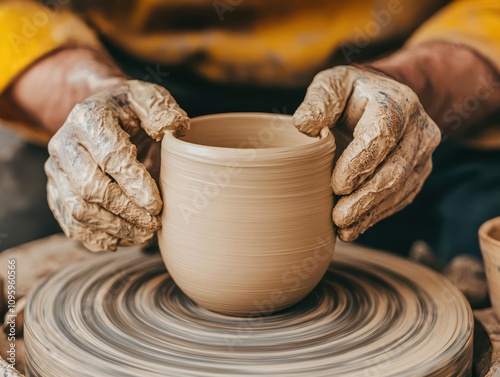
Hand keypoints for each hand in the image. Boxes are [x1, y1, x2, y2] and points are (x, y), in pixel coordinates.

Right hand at [45, 79, 188, 250]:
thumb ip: (161, 109)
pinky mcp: (56, 190)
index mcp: (88, 118)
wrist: (100, 113)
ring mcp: (56, 170)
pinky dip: (96, 237)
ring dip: (113, 229)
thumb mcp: (148, 97)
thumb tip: (172, 128)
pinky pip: (69, 222)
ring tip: (144, 235)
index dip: (134, 184)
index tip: (157, 205)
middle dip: (126, 211)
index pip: (110, 157)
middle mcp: (64, 144)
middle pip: (90, 188)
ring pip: (77, 210)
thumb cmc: (130, 108)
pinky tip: (123, 240)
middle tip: (154, 223)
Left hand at [293, 65, 440, 240]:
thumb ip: (319, 101)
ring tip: (344, 229)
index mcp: (396, 102)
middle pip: (395, 169)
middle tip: (338, 218)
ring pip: (401, 189)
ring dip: (371, 211)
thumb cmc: (351, 94)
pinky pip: (403, 197)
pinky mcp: (419, 171)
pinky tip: (356, 227)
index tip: (336, 186)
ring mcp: (422, 152)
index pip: (383, 134)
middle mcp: (418, 128)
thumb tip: (305, 125)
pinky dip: (378, 214)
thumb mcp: (332, 85)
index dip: (361, 162)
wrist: (384, 99)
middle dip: (366, 198)